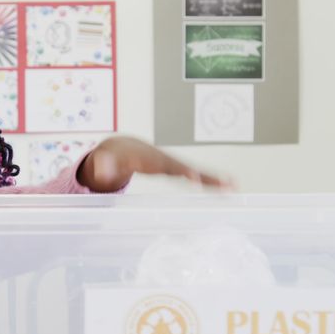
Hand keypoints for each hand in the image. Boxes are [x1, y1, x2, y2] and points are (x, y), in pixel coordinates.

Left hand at [77, 136, 232, 192]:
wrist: (120, 147)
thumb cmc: (112, 156)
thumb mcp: (102, 161)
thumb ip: (103, 167)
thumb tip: (103, 173)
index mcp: (145, 157)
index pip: (161, 164)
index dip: (176, 169)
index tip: (191, 176)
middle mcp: (162, 158)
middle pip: (183, 166)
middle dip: (201, 174)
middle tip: (220, 182)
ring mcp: (171, 163)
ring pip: (193, 170)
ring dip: (212, 178)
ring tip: (232, 186)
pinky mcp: (176, 169)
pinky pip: (194, 175)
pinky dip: (210, 180)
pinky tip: (227, 186)